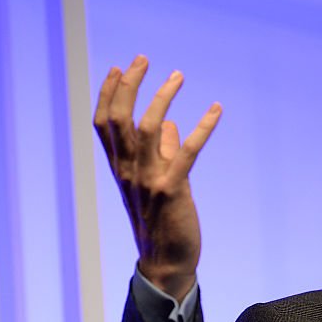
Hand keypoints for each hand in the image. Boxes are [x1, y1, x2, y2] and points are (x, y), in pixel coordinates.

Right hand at [93, 55, 220, 299]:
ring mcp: (148, 180)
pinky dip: (202, 127)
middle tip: (143, 59)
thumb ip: (163, 153)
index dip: (110, 93)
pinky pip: (187, 151)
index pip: (105, 123)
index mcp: (122, 168)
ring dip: (163, 97)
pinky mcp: (172, 190)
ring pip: (149, 128)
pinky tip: (216, 109)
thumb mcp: (157, 183)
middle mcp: (129, 171)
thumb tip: (171, 124)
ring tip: (177, 75)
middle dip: (130, 84)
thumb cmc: (163, 221)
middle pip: (120, 118)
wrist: (167, 261)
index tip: (119, 67)